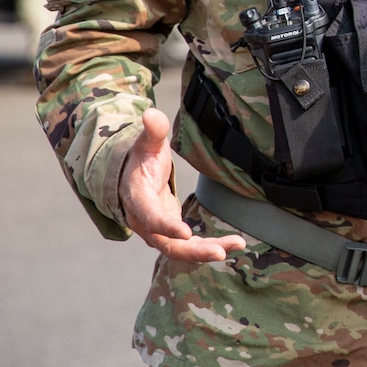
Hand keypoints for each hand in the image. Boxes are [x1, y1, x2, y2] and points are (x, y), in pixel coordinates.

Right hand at [119, 108, 245, 261]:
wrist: (129, 178)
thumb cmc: (139, 159)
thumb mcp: (146, 143)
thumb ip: (153, 131)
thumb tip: (151, 113)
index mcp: (137, 200)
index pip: (151, 217)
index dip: (166, 226)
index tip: (186, 232)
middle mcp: (145, 222)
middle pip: (167, 244)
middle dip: (193, 251)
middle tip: (220, 252)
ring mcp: (158, 231)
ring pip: (181, 249)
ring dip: (207, 251)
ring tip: (237, 245)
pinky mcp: (171, 234)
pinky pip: (190, 246)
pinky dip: (210, 246)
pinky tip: (233, 244)